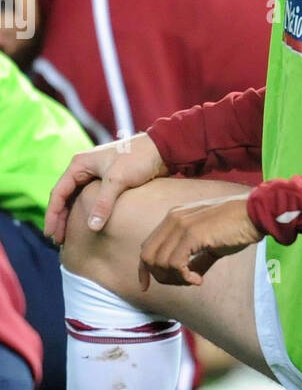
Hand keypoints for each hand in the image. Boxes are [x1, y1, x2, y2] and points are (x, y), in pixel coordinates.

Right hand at [45, 133, 167, 244]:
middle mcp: (83, 168)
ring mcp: (95, 175)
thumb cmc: (138, 158)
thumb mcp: (118, 180)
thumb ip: (103, 203)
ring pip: (76, 199)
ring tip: (68, 237)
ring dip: (71, 217)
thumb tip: (91, 227)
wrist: (162, 149)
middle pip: (65, 197)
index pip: (58, 192)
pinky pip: (90, 200)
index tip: (51, 233)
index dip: (53, 215)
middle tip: (57, 240)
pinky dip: (85, 213)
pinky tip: (86, 226)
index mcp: (79, 164)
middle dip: (60, 219)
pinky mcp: (107, 182)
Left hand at [139, 194, 261, 288]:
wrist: (254, 214)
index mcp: (174, 218)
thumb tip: (189, 276)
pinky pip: (175, 264)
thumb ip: (197, 258)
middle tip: (184, 283)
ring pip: (160, 262)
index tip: (146, 287)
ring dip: (175, 279)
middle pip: (148, 257)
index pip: (147, 247)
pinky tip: (199, 280)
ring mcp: (181, 225)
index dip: (143, 270)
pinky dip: (184, 277)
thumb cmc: (236, 228)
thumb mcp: (210, 244)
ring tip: (195, 279)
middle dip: (161, 277)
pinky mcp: (192, 233)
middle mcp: (172, 219)